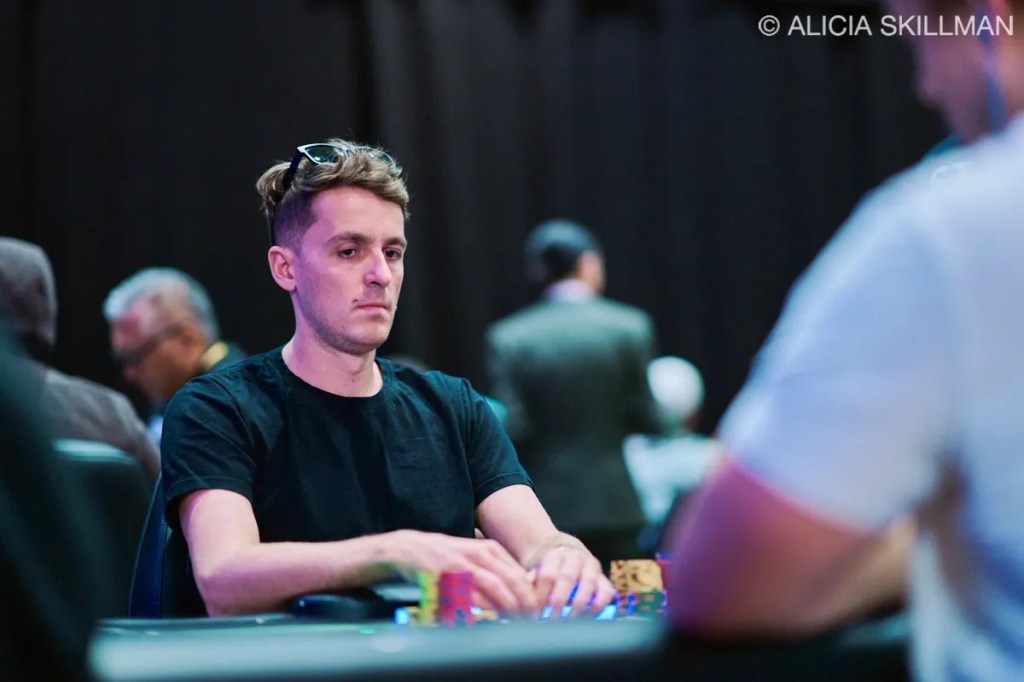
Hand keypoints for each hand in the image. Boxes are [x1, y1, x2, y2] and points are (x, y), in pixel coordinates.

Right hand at [384, 530, 537, 612]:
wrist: (411, 549)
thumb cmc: (448, 555)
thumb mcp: (476, 554)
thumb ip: (498, 568)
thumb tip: (525, 588)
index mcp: (489, 549)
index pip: (518, 574)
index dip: (530, 595)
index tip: (537, 611)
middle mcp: (478, 555)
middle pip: (510, 582)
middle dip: (523, 604)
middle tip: (531, 620)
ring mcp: (462, 566)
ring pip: (492, 589)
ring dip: (506, 609)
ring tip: (514, 623)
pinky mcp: (445, 578)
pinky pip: (467, 599)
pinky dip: (478, 611)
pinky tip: (485, 621)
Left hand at [529, 545, 615, 617]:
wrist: (564, 550)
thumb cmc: (547, 566)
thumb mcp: (535, 568)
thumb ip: (530, 582)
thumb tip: (525, 601)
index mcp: (555, 554)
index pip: (547, 574)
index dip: (541, 595)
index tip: (535, 612)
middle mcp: (575, 557)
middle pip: (567, 578)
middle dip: (558, 601)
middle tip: (550, 619)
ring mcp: (592, 565)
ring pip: (589, 582)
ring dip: (578, 604)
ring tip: (568, 620)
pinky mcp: (603, 577)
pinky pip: (606, 590)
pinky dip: (599, 604)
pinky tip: (588, 616)